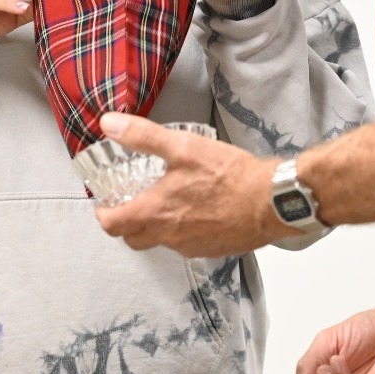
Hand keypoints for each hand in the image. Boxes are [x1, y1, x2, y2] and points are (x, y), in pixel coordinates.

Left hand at [92, 112, 290, 257]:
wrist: (271, 201)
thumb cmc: (229, 175)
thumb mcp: (182, 146)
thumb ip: (142, 136)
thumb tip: (109, 124)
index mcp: (155, 212)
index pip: (112, 225)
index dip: (103, 214)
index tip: (105, 202)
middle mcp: (169, 236)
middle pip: (133, 239)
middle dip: (126, 224)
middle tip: (131, 203)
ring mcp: (191, 247)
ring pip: (161, 242)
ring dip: (156, 226)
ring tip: (167, 201)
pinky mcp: (212, 250)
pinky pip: (186, 244)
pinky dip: (182, 230)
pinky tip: (197, 210)